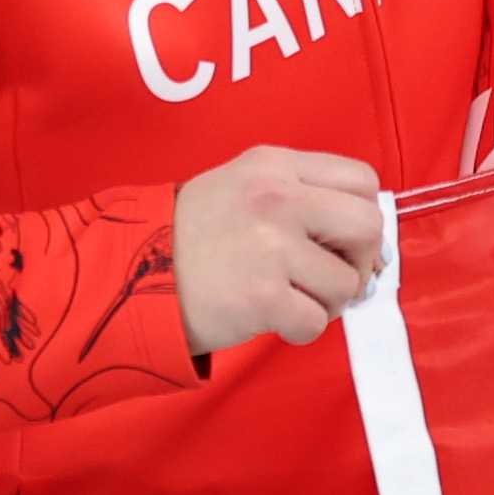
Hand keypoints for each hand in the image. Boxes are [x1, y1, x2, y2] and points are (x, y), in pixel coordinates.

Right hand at [174, 144, 386, 356]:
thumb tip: (364, 238)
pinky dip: (302, 328)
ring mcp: (270, 247)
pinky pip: (316, 321)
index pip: (361, 180)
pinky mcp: (262, 296)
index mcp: (275, 166)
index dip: (363, 216)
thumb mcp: (241, 185)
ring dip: (327, 301)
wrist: (125, 275)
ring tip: (292, 298)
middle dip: (360, 259)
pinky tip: (275, 318)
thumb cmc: (190, 235)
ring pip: (346, 282)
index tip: (344, 241)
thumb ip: (300, 195)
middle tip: (330, 275)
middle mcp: (277, 199)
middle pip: (367, 226)